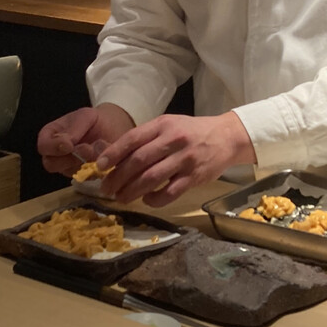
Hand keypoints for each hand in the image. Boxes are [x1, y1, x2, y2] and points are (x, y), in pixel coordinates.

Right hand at [37, 103, 133, 176]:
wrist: (113, 129)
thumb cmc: (95, 121)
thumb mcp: (86, 116)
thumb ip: (75, 127)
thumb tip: (67, 143)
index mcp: (51, 135)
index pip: (43, 145)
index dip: (53, 147)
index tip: (69, 145)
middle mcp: (56, 154)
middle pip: (51, 164)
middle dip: (70, 158)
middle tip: (88, 149)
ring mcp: (68, 167)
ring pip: (69, 172)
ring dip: (85, 163)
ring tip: (99, 150)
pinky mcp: (83, 176)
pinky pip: (85, 178)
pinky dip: (96, 169)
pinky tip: (105, 158)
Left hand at [97, 111, 255, 206]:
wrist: (226, 137)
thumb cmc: (191, 131)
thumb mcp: (169, 125)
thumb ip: (146, 138)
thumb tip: (116, 156)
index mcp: (163, 125)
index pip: (132, 138)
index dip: (113, 153)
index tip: (100, 166)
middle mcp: (173, 140)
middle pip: (138, 161)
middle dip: (118, 177)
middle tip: (106, 189)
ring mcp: (185, 159)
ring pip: (151, 179)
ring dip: (131, 191)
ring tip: (121, 198)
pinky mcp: (194, 177)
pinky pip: (169, 193)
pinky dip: (154, 200)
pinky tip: (147, 200)